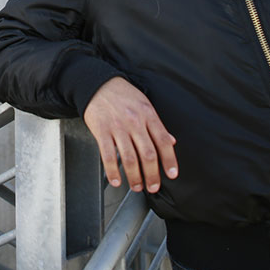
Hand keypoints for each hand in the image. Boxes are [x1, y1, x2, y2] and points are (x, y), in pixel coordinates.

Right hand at [82, 77, 177, 192]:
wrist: (97, 83)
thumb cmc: (122, 95)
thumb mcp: (145, 105)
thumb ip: (157, 125)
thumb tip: (172, 142)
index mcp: (148, 114)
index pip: (163, 141)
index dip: (169, 160)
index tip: (171, 174)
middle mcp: (134, 122)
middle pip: (148, 154)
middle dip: (152, 175)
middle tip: (153, 186)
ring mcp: (117, 127)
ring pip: (129, 158)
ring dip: (134, 177)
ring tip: (136, 186)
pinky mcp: (101, 131)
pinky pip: (108, 156)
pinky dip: (113, 172)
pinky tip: (116, 180)